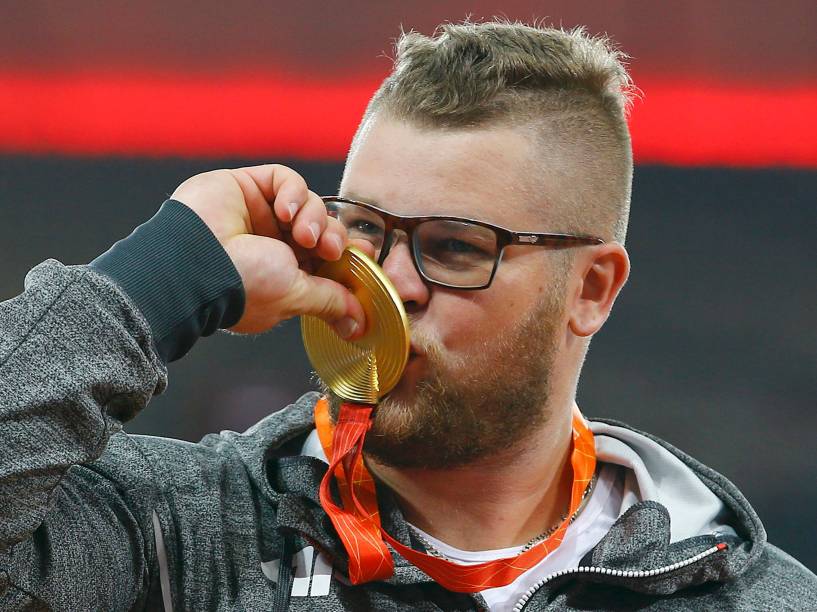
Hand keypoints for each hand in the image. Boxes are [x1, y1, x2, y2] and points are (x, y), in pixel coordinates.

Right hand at [170, 164, 367, 335]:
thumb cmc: (241, 285)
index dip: (347, 254)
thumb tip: (358, 323)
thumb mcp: (296, 296)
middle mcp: (271, 244)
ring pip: (308, 203)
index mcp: (282, 274)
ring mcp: (258, 215)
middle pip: (322, 228)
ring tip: (303, 233)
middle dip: (334, 237)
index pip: (326, 259)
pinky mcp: (247, 186)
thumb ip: (330, 300)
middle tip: (331, 249)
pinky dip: (293, 192)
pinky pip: (284, 179)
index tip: (365, 255)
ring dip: (314, 216)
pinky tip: (284, 210)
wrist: (195, 261)